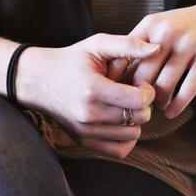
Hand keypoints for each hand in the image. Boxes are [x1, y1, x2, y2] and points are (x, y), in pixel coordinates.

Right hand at [16, 34, 158, 160]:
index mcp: (93, 89)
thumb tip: (157, 49)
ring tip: (123, 104)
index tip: (139, 82)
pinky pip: (120, 151)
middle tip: (132, 91)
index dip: (148, 90)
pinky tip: (120, 120)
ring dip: (135, 120)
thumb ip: (128, 44)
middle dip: (143, 104)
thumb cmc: (71, 60)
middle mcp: (89, 115)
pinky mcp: (84, 142)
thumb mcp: (97, 45)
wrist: (38, 80)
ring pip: (133, 135)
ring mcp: (85, 132)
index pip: (138, 101)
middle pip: (139, 118)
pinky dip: (127, 138)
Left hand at [128, 0, 195, 118]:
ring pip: (164, 84)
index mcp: (151, 24)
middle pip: (143, 74)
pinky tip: (173, 112)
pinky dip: (178, 105)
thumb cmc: (193, 24)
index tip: (117, 94)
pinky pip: (188, 88)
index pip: (125, 55)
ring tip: (158, 109)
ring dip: (159, 102)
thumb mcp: (165, 24)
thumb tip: (121, 72)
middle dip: (139, 95)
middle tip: (139, 107)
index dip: (119, 78)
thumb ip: (144, 44)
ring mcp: (188, 44)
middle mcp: (166, 33)